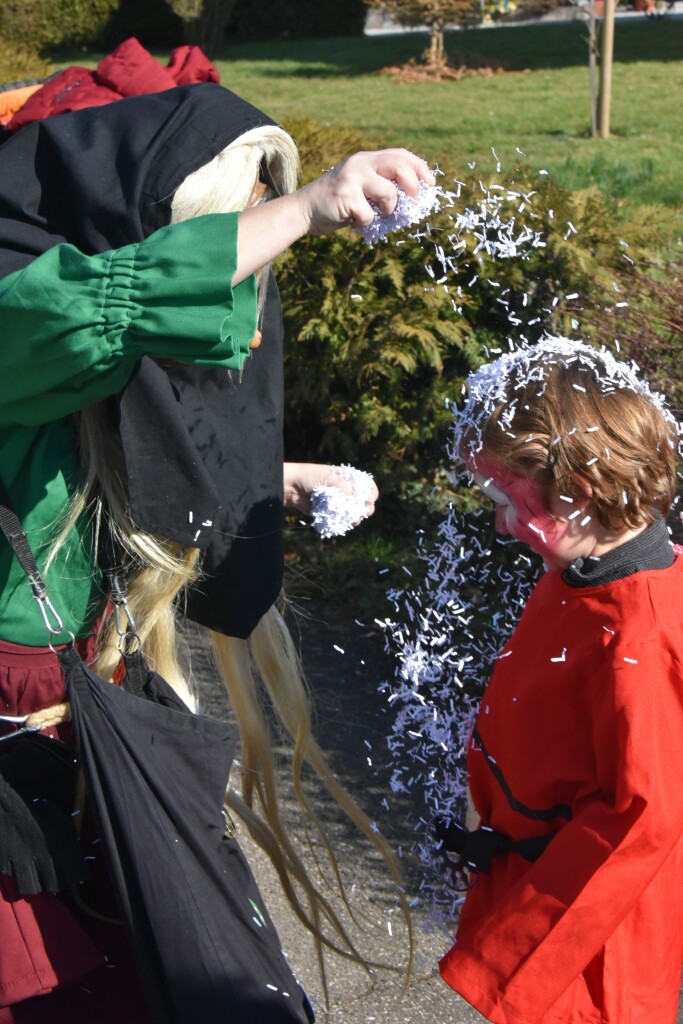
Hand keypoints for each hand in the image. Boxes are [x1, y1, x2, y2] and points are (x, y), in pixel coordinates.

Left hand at [284, 462, 377, 518]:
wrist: (291, 487)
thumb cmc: (310, 476)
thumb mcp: (330, 477)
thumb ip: (344, 487)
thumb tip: (354, 500)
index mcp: (348, 478)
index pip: (367, 485)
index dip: (371, 493)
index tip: (370, 499)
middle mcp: (346, 491)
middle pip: (363, 501)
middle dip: (366, 507)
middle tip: (365, 511)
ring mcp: (338, 503)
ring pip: (353, 513)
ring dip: (356, 517)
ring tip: (353, 519)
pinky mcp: (330, 513)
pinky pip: (341, 520)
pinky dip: (344, 522)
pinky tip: (344, 523)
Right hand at [297, 149, 434, 235]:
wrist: (304, 210)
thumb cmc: (338, 204)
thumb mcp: (361, 187)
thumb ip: (382, 185)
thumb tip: (414, 197)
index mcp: (366, 159)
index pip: (401, 155)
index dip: (420, 168)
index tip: (431, 183)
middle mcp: (360, 163)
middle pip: (399, 166)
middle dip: (413, 186)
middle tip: (413, 202)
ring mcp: (352, 178)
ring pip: (389, 193)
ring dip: (388, 210)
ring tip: (374, 214)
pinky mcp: (345, 196)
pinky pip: (370, 215)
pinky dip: (365, 223)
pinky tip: (353, 221)